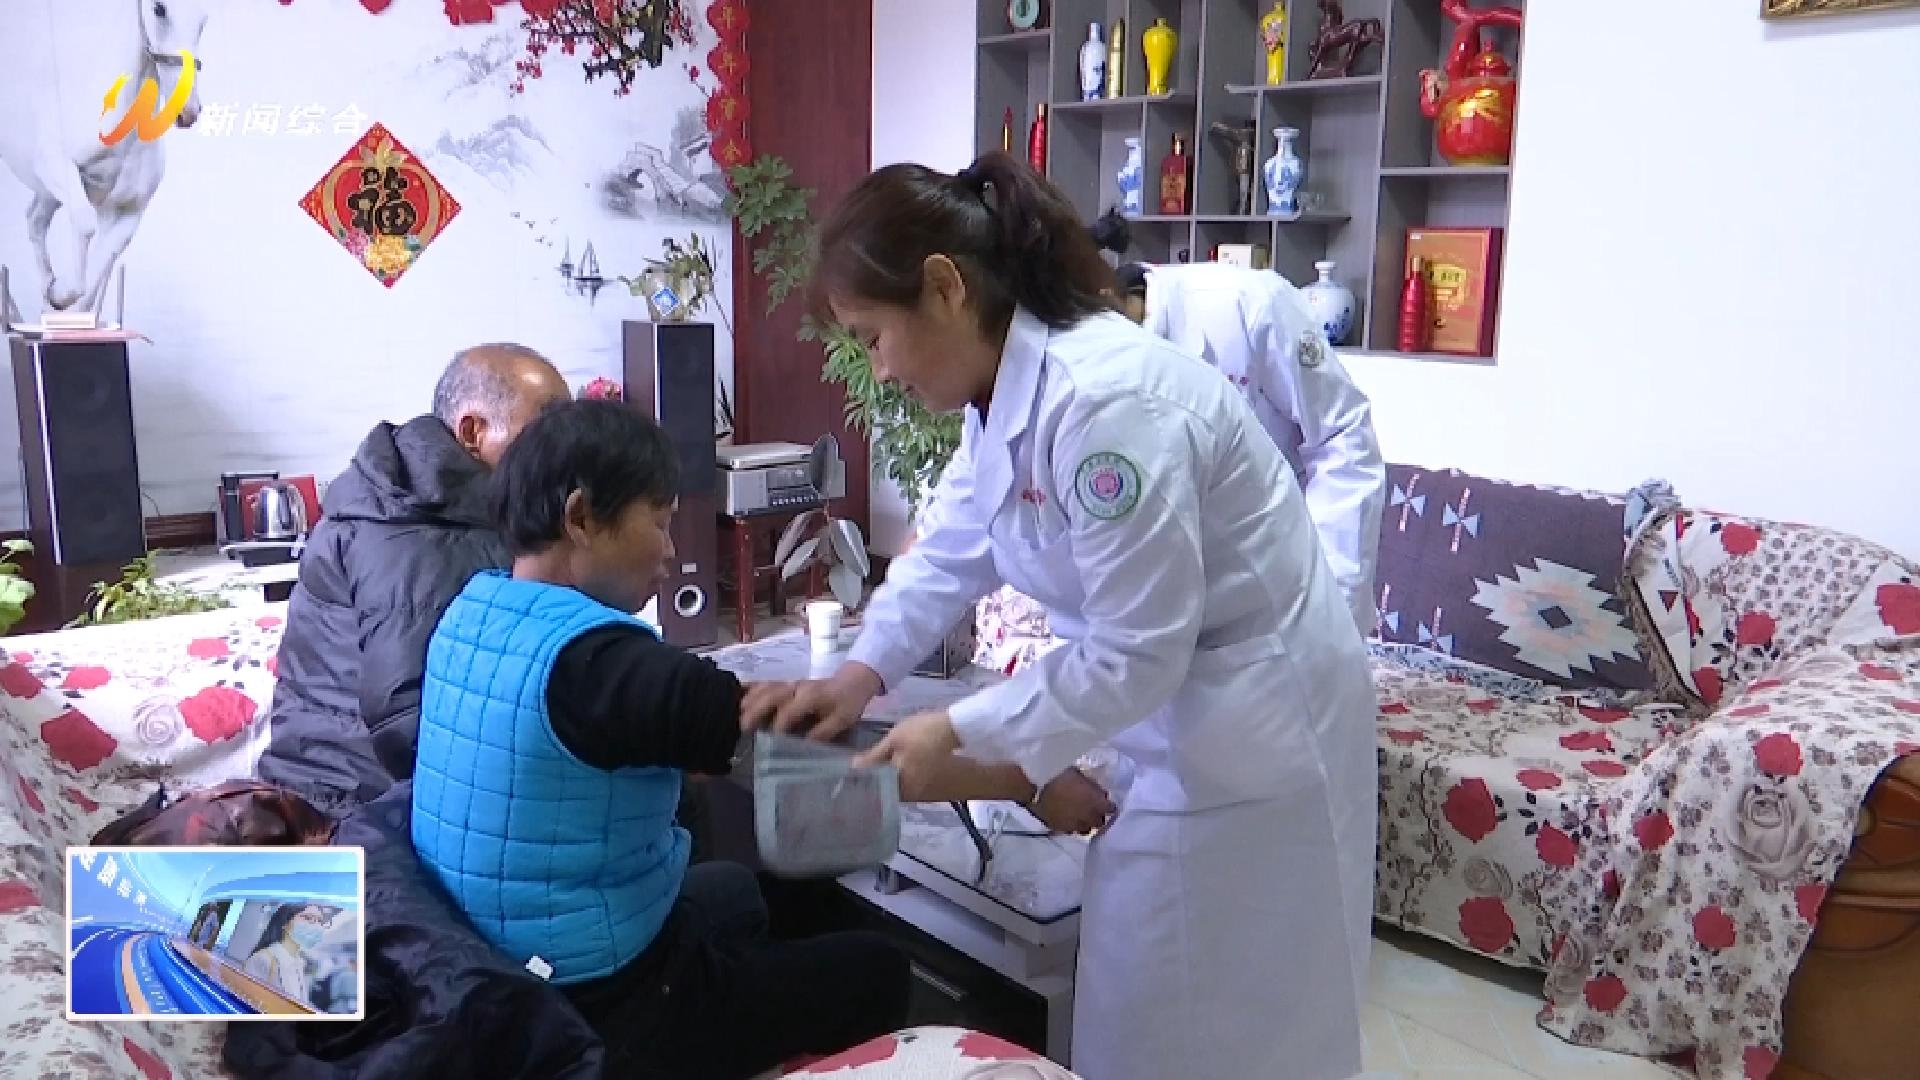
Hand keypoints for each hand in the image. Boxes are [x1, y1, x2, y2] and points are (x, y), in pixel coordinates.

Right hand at [744, 663, 883, 741]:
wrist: (852, 681)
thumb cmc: (847, 703)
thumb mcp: (841, 720)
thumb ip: (823, 732)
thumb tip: (803, 744)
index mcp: (811, 696)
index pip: (788, 711)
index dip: (779, 726)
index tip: (771, 740)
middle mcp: (797, 687)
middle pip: (771, 695)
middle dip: (755, 710)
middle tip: (743, 727)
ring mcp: (791, 684)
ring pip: (765, 687)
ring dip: (750, 699)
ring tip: (737, 714)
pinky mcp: (787, 684)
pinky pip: (766, 684)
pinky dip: (752, 689)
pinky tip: (740, 696)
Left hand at [854, 710, 962, 800]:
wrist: (952, 727)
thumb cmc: (921, 732)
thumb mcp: (893, 740)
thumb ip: (873, 756)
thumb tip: (853, 767)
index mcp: (900, 783)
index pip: (873, 788)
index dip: (861, 780)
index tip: (849, 772)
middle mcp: (909, 791)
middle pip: (883, 788)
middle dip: (871, 778)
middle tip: (857, 766)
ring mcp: (918, 786)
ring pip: (893, 784)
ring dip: (883, 775)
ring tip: (870, 763)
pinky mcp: (924, 778)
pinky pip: (903, 780)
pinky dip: (895, 772)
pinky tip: (889, 762)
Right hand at [1029, 768, 1114, 835]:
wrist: (1035, 787)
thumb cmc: (1059, 774)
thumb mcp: (1079, 773)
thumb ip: (1091, 785)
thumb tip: (1097, 790)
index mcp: (1097, 802)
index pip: (1111, 809)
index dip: (1108, 805)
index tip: (1106, 800)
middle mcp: (1089, 817)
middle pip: (1100, 822)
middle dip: (1098, 816)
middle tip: (1094, 808)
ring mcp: (1074, 825)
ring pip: (1086, 829)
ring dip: (1086, 823)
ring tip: (1081, 815)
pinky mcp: (1061, 829)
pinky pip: (1071, 830)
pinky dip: (1072, 825)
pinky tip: (1068, 819)